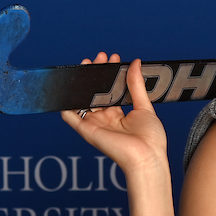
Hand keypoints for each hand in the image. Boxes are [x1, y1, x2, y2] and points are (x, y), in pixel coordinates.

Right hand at [60, 53, 168, 173]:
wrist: (147, 157)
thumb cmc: (151, 140)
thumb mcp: (144, 107)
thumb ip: (136, 85)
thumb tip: (134, 63)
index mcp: (118, 116)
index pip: (109, 91)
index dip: (110, 75)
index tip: (112, 58)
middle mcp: (105, 120)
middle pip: (95, 94)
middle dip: (96, 74)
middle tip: (100, 57)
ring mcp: (95, 125)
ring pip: (83, 100)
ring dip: (82, 83)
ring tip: (86, 64)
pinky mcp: (87, 131)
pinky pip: (71, 117)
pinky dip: (65, 105)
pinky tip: (64, 90)